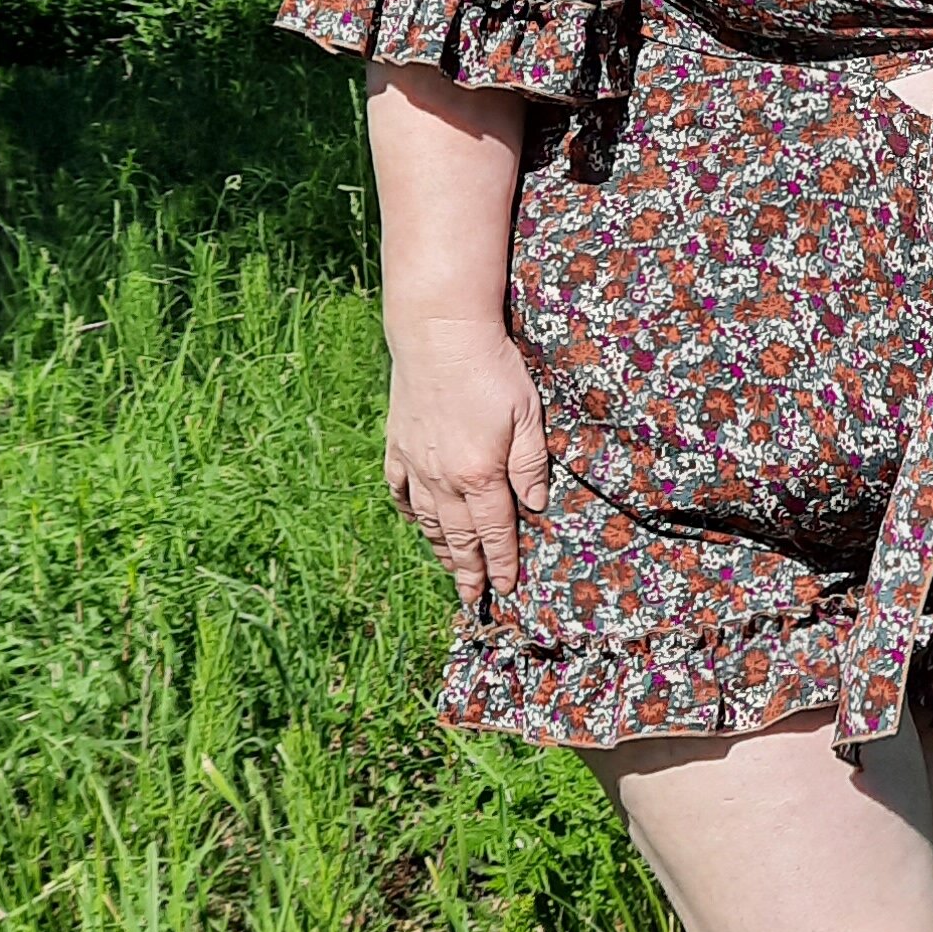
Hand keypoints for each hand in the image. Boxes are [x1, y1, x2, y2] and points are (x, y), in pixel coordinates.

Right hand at [382, 315, 550, 607]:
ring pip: (429, 520)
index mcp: (480, 475)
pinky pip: (400, 490)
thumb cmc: (492, 370)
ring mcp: (416, 463)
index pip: (494, 532)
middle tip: (473, 597)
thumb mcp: (528, 416)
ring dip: (441, 548)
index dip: (501, 563)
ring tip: (451, 569)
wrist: (439, 334)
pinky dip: (410, 512)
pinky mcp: (398, 444)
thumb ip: (531, 465)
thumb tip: (535, 507)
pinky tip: (418, 522)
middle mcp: (444, 478)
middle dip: (469, 570)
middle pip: (458, 536)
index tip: (505, 588)